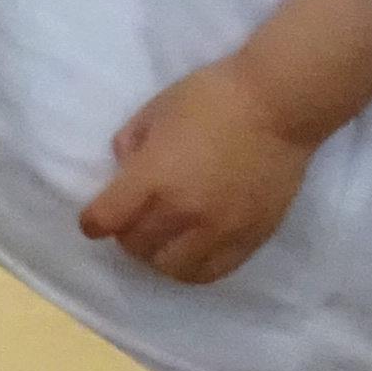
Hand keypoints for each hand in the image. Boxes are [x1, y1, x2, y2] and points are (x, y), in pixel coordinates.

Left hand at [79, 62, 314, 283]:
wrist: (278, 106)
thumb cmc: (210, 97)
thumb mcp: (153, 112)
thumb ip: (130, 146)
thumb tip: (126, 172)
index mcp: (153, 178)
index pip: (107, 220)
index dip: (93, 222)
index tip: (94, 220)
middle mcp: (183, 212)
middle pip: (136, 247)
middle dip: (126, 235)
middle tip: (132, 220)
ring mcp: (220, 231)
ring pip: (173, 269)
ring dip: (159, 256)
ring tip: (162, 238)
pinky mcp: (250, 239)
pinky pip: (213, 273)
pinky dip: (193, 267)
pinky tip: (191, 248)